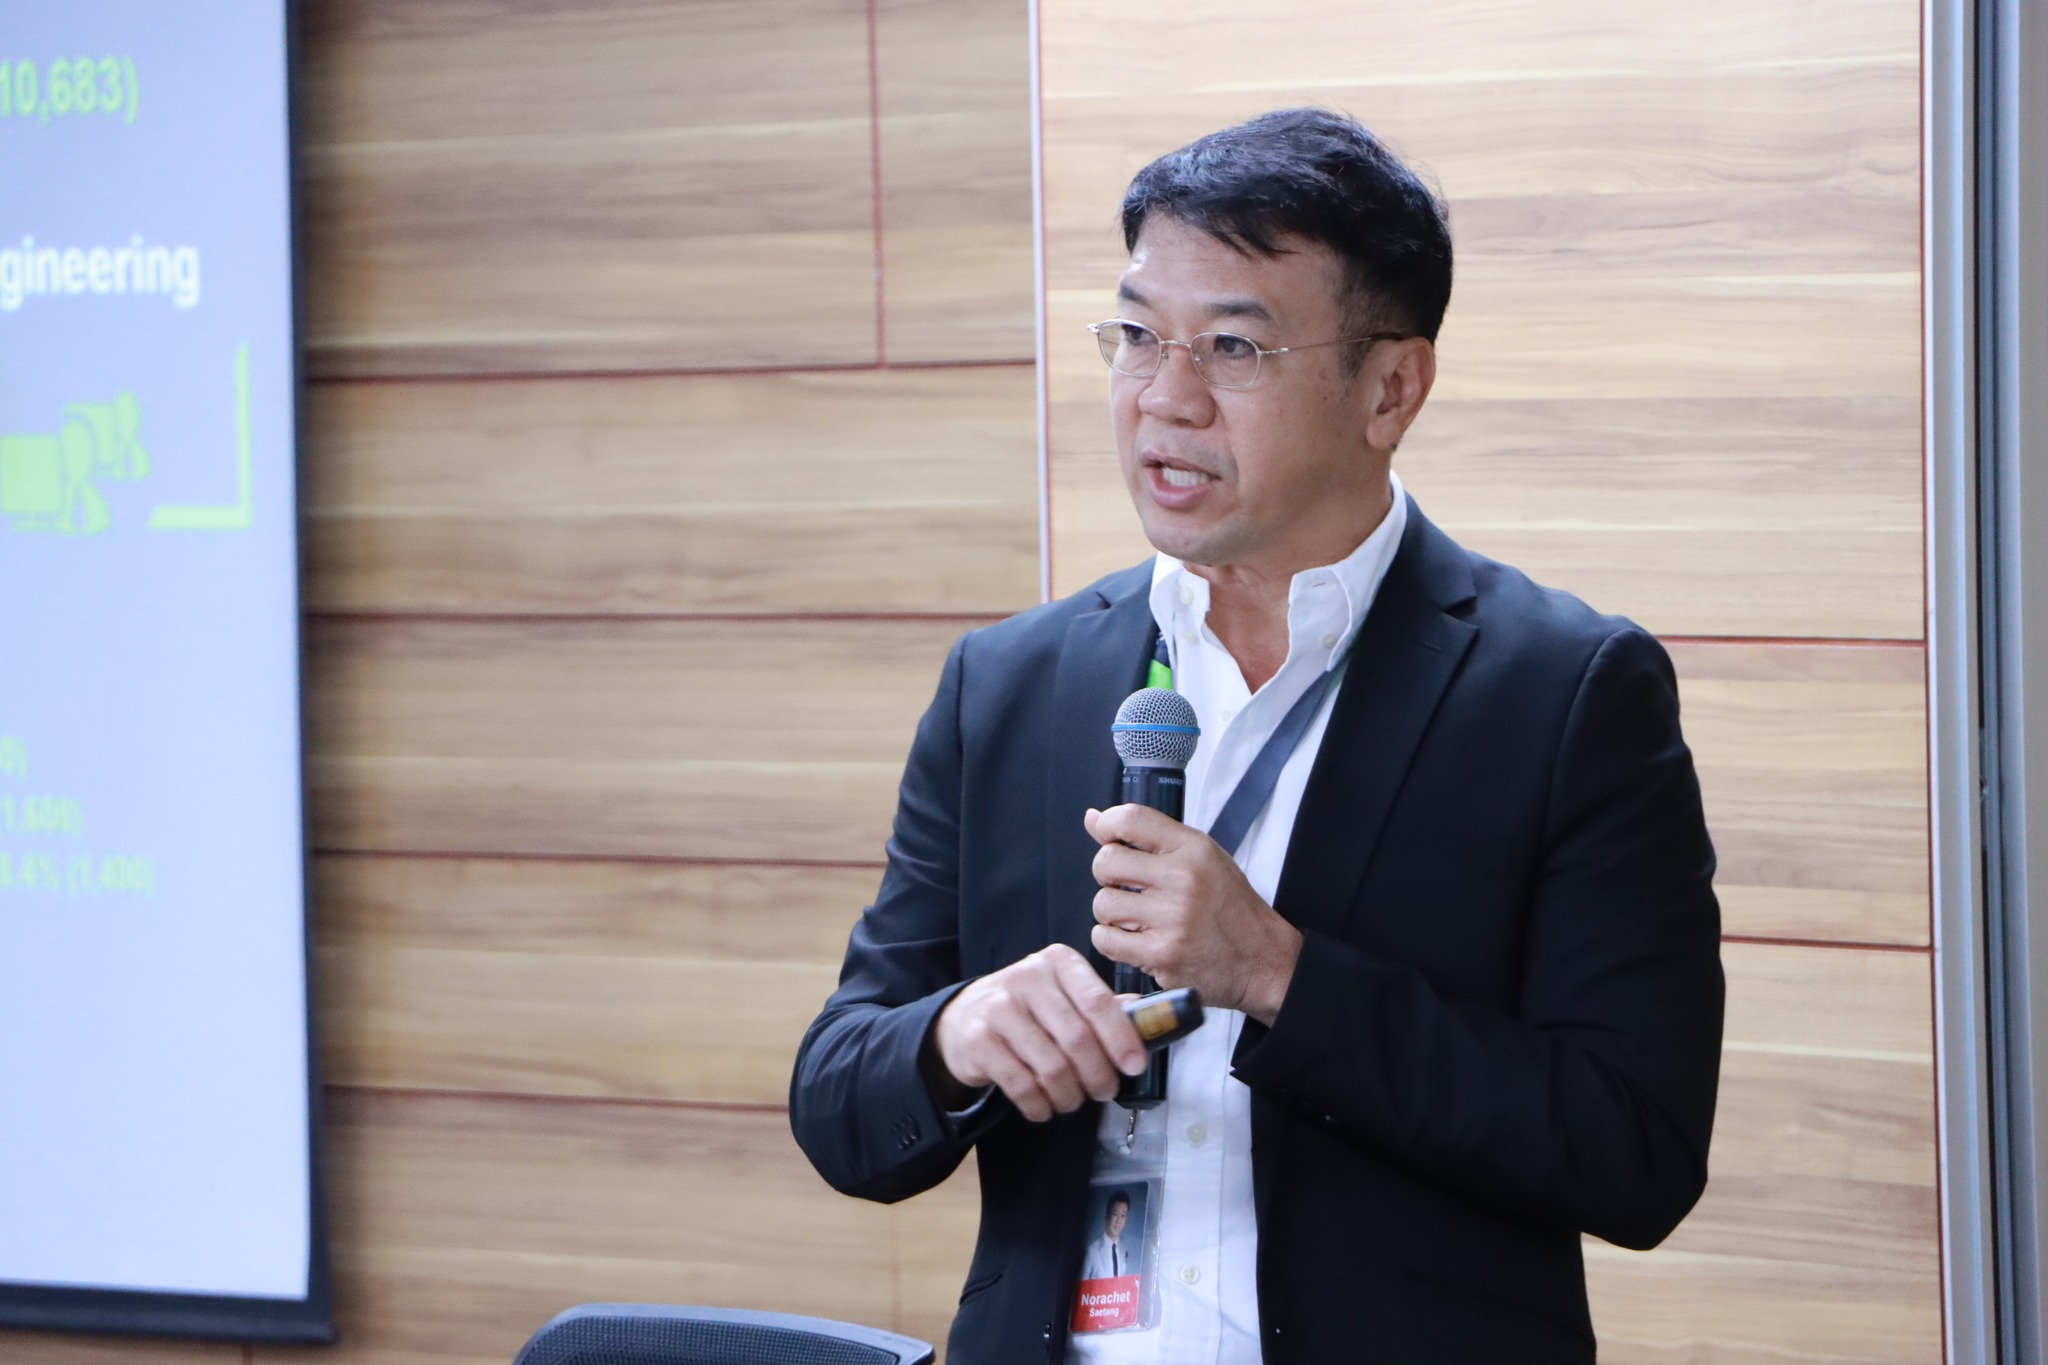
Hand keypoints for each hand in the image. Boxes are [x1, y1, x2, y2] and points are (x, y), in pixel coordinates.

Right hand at [929, 944, 1147, 1121]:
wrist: (962, 1017)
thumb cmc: (1027, 1009)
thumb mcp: (1063, 994)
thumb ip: (1102, 1006)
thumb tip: (1149, 1020)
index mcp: (1058, 962)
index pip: (1098, 1002)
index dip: (1122, 1038)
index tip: (1134, 1066)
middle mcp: (1027, 978)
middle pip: (1078, 1039)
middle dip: (1099, 1075)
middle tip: (1104, 1091)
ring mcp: (999, 1008)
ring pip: (1052, 1067)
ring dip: (1070, 1095)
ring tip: (1073, 1100)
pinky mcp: (978, 1040)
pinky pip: (1022, 1085)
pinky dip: (1040, 1106)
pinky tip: (1044, 1107)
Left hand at [1085, 804, 1302, 1024]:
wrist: (1261, 960)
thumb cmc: (1230, 908)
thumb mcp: (1202, 858)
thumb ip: (1149, 836)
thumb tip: (1093, 819)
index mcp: (1194, 850)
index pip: (1132, 818)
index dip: (1107, 824)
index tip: (1106, 834)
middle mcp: (1183, 880)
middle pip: (1106, 862)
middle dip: (1108, 875)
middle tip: (1127, 886)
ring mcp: (1171, 919)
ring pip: (1103, 903)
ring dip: (1112, 913)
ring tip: (1137, 917)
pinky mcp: (1161, 955)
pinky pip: (1106, 940)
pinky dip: (1112, 940)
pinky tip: (1134, 939)